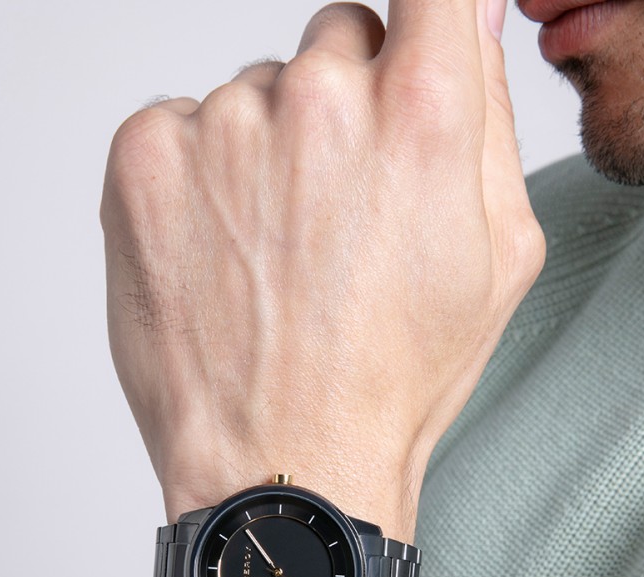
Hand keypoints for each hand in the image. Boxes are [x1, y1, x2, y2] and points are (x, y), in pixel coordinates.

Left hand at [100, 0, 544, 534]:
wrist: (284, 465)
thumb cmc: (392, 381)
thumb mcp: (499, 262)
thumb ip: (493, 121)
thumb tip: (468, 25)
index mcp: (424, 118)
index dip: (422, 23)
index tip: (407, 62)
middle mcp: (319, 103)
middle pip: (339, 40)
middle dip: (348, 106)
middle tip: (339, 214)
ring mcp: (223, 127)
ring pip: (257, 92)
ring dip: (268, 150)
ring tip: (276, 257)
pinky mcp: (144, 158)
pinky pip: (183, 125)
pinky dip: (200, 176)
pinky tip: (224, 257)